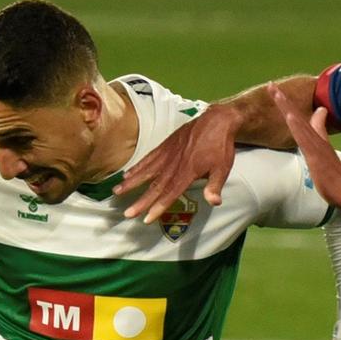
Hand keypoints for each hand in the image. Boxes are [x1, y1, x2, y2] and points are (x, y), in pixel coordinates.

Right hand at [119, 100, 238, 220]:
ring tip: (117, 192)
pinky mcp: (164, 146)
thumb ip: (215, 185)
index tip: (146, 218)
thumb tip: (214, 203)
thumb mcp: (223, 167)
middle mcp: (174, 165)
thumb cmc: (220, 146)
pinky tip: (127, 174)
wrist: (216, 120)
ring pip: (146, 171)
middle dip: (141, 201)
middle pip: (155, 186)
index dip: (158, 206)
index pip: (171, 193)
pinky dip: (137, 167)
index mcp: (188, 172)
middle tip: (127, 213)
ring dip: (131, 183)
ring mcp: (167, 154)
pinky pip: (148, 158)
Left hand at [268, 82, 340, 209]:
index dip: (285, 105)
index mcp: (312, 138)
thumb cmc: (333, 175)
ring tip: (277, 94)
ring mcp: (314, 145)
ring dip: (287, 108)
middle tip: (270, 85)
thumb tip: (320, 112)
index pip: (295, 118)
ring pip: (298, 123)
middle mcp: (313, 138)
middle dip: (282, 100)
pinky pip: (304, 137)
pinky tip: (290, 117)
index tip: (274, 92)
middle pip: (294, 116)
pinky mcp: (316, 154)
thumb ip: (320, 130)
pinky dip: (297, 125)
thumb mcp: (321, 150)